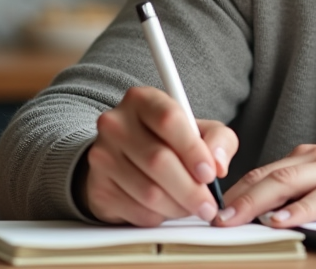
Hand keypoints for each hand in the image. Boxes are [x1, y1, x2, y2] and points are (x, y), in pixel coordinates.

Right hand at [79, 86, 237, 226]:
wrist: (127, 157)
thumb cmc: (170, 140)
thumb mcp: (200, 130)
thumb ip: (218, 140)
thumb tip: (218, 165)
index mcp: (143, 100)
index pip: (169, 120)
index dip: (193, 150)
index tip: (210, 174)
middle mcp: (116, 123)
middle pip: (158, 160)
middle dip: (190, 189)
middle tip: (208, 205)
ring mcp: (102, 155)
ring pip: (148, 191)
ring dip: (177, 207)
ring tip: (190, 207)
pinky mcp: (97, 186)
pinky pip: (135, 210)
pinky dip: (159, 216)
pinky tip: (166, 208)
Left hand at [215, 144, 315, 227]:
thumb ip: (302, 192)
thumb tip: (265, 216)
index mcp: (308, 158)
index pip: (263, 172)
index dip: (236, 191)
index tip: (211, 209)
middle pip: (269, 176)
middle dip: (238, 198)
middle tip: (213, 217)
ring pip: (289, 183)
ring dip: (258, 203)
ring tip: (236, 219)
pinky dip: (301, 209)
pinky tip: (284, 220)